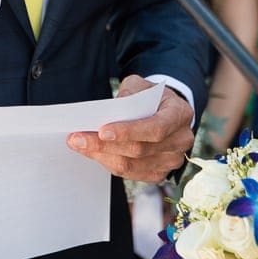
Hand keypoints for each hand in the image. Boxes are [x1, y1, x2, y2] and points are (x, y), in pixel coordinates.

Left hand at [66, 76, 193, 182]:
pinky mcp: (159, 173)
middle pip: (140, 150)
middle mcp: (181, 140)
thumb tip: (110, 111)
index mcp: (180, 114)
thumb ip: (128, 93)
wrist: (164, 110)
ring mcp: (172, 160)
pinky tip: (92, 152)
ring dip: (101, 156)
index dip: (129, 131)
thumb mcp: (140, 85)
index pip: (156, 128)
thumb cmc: (150, 96)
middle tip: (76, 138)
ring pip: (131, 165)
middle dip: (104, 145)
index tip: (102, 130)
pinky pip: (130, 173)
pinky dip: (108, 162)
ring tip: (78, 144)